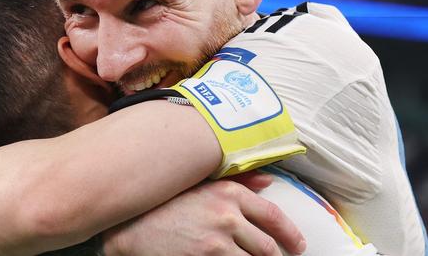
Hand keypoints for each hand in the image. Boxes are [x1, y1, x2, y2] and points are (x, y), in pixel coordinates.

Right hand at [101, 171, 305, 255]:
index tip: (298, 245)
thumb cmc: (163, 204)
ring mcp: (217, 241)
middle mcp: (227, 215)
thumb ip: (237, 181)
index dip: (291, 234)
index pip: (273, 216)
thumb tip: (268, 181)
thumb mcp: (200, 185)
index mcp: (229, 193)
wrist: (129, 227)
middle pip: (268, 246)